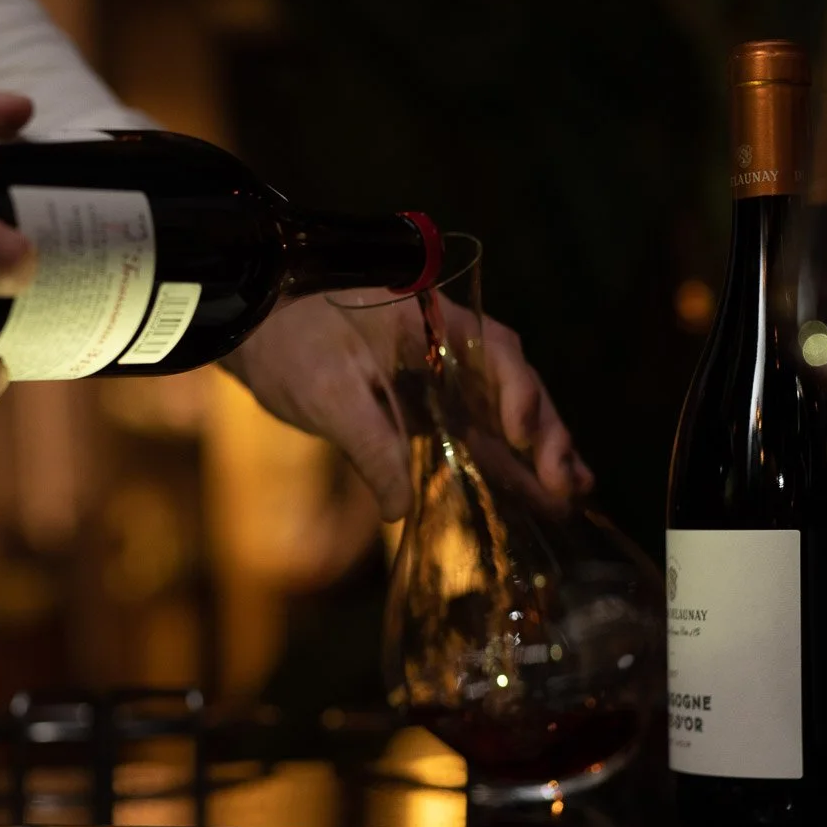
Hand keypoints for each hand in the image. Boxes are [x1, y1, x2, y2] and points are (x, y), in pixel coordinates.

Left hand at [222, 293, 592, 519]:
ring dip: (539, 448)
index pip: (495, 351)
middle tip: (566, 483)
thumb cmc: (287, 343)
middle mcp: (450, 340)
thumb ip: (369, 445)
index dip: (517, 395)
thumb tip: (400, 507)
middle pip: (515, 382)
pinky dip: (508, 455)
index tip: (522, 437)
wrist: (254, 326)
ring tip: (572, 491)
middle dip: (545, 433)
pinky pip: (480, 424)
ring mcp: (444, 370)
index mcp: (431, 319)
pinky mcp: (432, 398)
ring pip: (507, 406)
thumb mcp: (326, 395)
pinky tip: (536, 489)